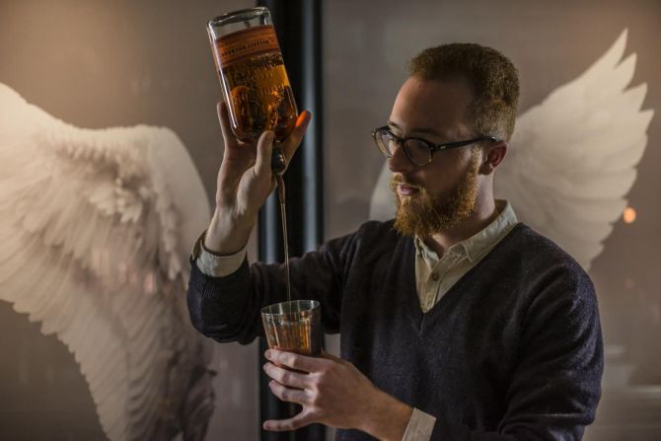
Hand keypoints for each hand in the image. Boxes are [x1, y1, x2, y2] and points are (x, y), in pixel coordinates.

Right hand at [205, 102, 311, 253]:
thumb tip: (268, 132)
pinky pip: (230, 131)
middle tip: (276, 92)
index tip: (307, 113)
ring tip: (247, 91)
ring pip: (250, 125)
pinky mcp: (233, 150)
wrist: (232, 205)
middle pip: (271, 127)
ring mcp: (249, 149)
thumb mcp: (262, 174)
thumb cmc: (253, 194)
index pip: (292, 139)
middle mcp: (265, 150)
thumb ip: (265, 153)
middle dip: (274, 112)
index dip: (299, 127)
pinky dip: (227, 119)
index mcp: (278, 158)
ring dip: (248, 111)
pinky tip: (223, 106)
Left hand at [262, 349, 411, 439]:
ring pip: (285, 394)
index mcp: (324, 368)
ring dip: (274, 387)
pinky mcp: (316, 416)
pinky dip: (278, 425)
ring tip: (271, 382)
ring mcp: (315, 402)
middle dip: (272, 369)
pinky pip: (293, 423)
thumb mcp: (342, 364)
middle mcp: (317, 384)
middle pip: (286, 376)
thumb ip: (324, 357)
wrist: (368, 407)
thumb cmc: (357, 383)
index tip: (270, 352)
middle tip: (267, 366)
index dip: (278, 355)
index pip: (294, 360)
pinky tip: (267, 424)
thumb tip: (308, 348)